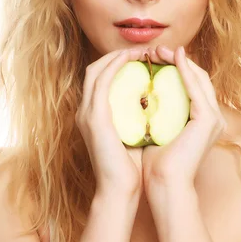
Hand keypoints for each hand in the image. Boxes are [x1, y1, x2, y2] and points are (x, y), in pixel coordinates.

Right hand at [75, 47, 146, 197]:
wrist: (120, 190)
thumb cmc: (131, 168)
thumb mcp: (133, 136)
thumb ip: (137, 119)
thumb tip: (155, 105)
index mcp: (93, 116)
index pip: (100, 79)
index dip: (117, 64)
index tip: (142, 59)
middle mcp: (85, 111)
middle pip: (94, 69)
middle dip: (117, 55)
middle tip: (143, 51)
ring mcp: (87, 114)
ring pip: (96, 70)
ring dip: (117, 56)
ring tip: (140, 51)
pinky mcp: (95, 118)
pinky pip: (102, 82)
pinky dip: (116, 66)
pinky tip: (132, 60)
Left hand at [142, 44, 226, 189]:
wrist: (164, 185)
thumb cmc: (155, 165)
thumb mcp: (154, 132)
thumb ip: (153, 114)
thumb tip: (137, 96)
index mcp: (201, 121)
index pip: (190, 86)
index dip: (173, 69)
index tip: (151, 58)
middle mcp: (212, 118)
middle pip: (197, 78)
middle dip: (176, 60)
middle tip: (154, 50)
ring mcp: (214, 118)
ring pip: (198, 78)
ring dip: (179, 61)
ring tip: (159, 50)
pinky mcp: (208, 120)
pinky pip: (195, 88)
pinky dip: (184, 70)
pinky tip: (171, 58)